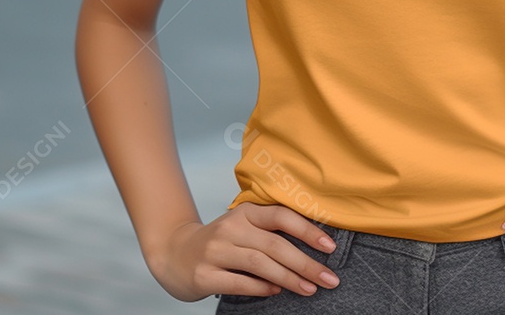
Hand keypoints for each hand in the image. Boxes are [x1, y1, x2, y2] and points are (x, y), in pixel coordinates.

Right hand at [145, 202, 341, 301]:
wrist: (174, 253)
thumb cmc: (219, 242)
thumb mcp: (243, 226)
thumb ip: (270, 231)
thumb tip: (312, 248)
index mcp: (245, 211)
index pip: (282, 216)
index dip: (308, 230)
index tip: (330, 247)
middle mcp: (231, 228)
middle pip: (276, 244)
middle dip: (306, 263)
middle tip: (329, 278)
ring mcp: (216, 251)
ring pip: (261, 264)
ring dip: (289, 278)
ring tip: (309, 289)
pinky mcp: (205, 275)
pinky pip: (240, 283)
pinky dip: (262, 289)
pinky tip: (277, 292)